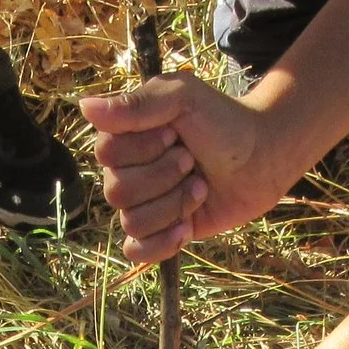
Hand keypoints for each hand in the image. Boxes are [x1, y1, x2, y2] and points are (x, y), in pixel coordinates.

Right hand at [80, 73, 292, 263]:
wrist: (263, 156)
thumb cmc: (223, 120)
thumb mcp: (183, 97)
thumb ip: (137, 104)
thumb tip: (85, 107)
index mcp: (125, 137)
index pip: (106, 155)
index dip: (142, 150)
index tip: (174, 134)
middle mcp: (128, 171)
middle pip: (116, 192)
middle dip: (163, 177)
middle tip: (191, 160)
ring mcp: (144, 204)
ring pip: (132, 221)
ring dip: (173, 205)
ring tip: (200, 186)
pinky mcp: (162, 231)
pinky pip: (138, 251)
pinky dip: (161, 243)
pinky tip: (187, 227)